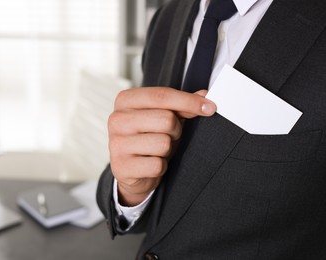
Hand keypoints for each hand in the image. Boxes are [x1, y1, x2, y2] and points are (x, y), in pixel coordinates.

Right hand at [108, 87, 215, 205]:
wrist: (131, 170)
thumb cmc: (149, 137)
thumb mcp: (165, 117)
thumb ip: (182, 105)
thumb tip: (205, 95)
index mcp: (125, 100)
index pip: (162, 95)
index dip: (189, 101)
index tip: (210, 107)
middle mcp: (116, 119)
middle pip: (166, 119)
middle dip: (176, 130)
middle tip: (168, 135)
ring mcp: (116, 143)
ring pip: (163, 143)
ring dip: (168, 149)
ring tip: (157, 150)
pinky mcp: (121, 167)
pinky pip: (157, 165)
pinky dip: (161, 167)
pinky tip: (150, 164)